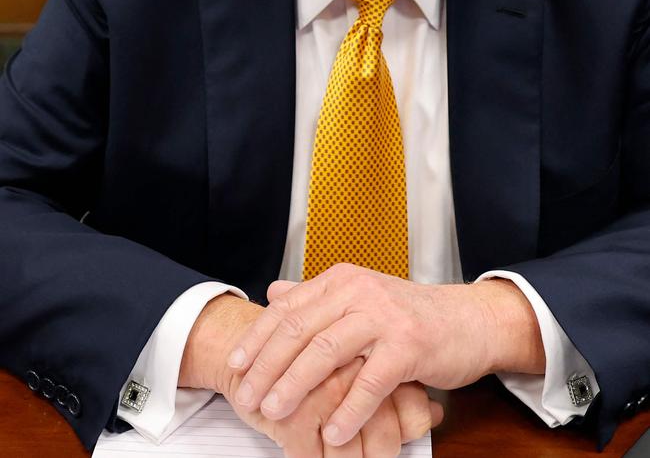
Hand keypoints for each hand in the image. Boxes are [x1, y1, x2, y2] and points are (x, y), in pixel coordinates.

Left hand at [179, 292, 439, 457]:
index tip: (234, 365)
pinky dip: (349, 410)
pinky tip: (332, 434)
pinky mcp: (409, 344)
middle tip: (247, 397)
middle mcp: (359, 291)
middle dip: (267, 366)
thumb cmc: (410, 315)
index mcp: (342, 280)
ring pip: (327, 352)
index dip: (257, 338)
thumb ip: (317, 297)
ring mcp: (384, 316)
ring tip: (275, 414)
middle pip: (300, 330)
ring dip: (297, 386)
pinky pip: (370, 381)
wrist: (468, 320)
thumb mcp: (360, 297)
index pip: (287, 309)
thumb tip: (273, 293)